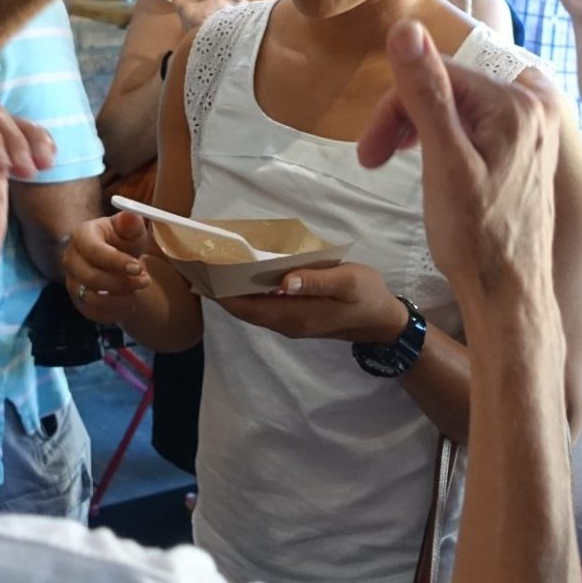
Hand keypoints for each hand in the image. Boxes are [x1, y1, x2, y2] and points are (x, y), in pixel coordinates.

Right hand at [62, 211, 153, 325]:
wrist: (118, 262)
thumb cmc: (123, 241)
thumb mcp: (131, 230)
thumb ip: (131, 223)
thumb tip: (131, 216)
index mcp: (81, 236)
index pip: (94, 251)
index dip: (117, 261)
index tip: (138, 268)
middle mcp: (70, 259)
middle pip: (92, 278)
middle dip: (123, 282)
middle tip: (145, 281)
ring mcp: (72, 282)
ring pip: (92, 299)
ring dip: (120, 299)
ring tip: (137, 292)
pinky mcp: (78, 301)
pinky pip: (94, 314)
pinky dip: (115, 312)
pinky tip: (129, 303)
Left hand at [218, 263, 408, 343]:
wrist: (384, 322)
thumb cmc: (367, 297)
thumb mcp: (347, 283)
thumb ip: (316, 282)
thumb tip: (284, 282)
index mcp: (295, 315)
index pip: (244, 306)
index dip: (219, 291)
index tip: (199, 269)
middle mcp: (285, 322)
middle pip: (241, 308)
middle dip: (218, 288)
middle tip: (197, 260)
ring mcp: (289, 321)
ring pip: (250, 307)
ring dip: (231, 289)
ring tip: (212, 262)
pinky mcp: (295, 316)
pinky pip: (262, 305)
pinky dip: (247, 290)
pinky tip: (242, 271)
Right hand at [357, 19, 562, 328]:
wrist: (509, 297)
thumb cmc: (475, 239)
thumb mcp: (443, 163)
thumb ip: (427, 92)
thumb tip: (405, 28)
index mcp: (518, 102)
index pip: (437, 74)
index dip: (394, 108)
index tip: (368, 152)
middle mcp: (536, 105)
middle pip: (450, 87)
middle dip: (406, 117)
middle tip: (374, 159)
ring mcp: (536, 127)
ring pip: (461, 104)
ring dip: (422, 127)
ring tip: (395, 162)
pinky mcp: (529, 147)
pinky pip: (478, 121)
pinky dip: (447, 137)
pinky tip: (431, 164)